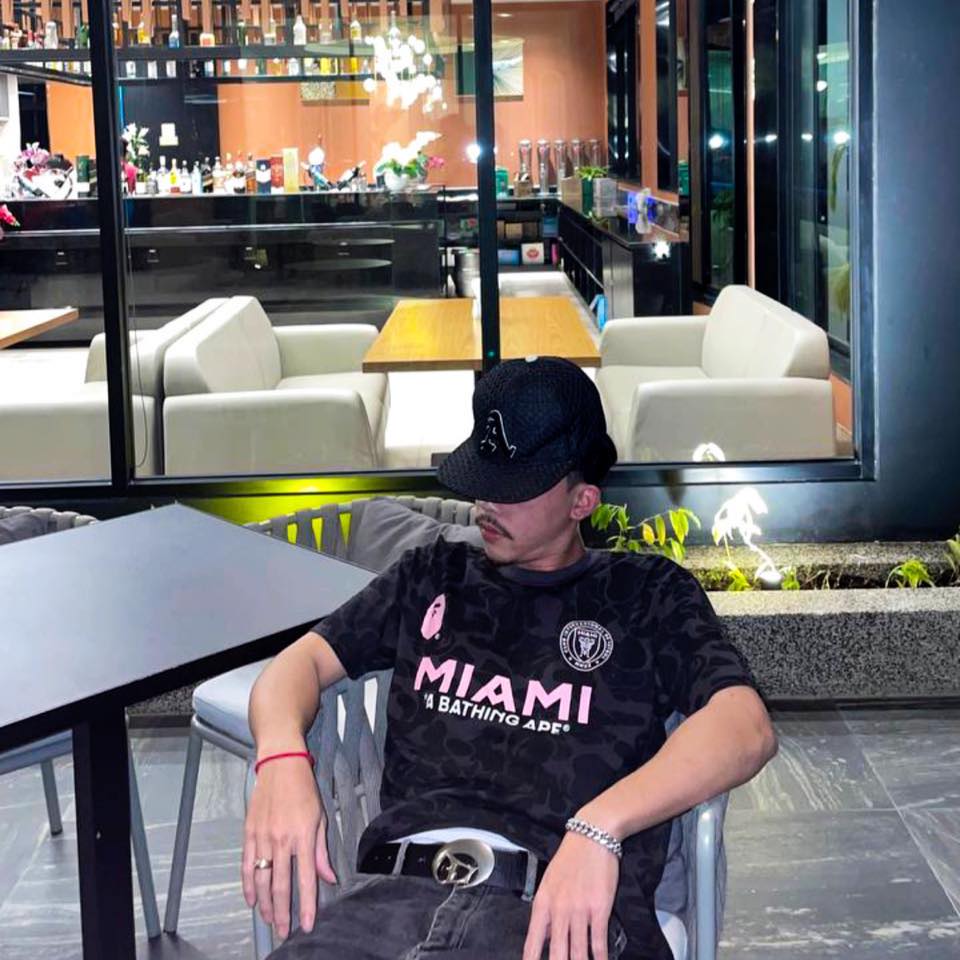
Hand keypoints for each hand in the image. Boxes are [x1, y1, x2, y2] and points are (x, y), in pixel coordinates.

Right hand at [241, 757, 336, 938]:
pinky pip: (247, 865)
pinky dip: (248, 885)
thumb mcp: (320, 817)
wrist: (280, 764)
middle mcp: (282, 839)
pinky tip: (252, 900)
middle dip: (282, 913)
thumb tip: (328, 877)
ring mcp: (262, 837)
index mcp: (303, 836)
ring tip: (269, 920)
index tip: (307, 924)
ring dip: (265, 904)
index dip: (307, 904)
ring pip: (261, 880)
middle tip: (283, 932)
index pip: (306, 878)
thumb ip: (321, 851)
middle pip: (280, 885)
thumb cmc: (304, 789)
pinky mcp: (249, 833)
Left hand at [522, 831, 619, 959]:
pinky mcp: (599, 909)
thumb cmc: (570, 859)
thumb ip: (546, 911)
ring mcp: (579, 910)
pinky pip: (598, 941)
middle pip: (556, 953)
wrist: (592, 837)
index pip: (532, 942)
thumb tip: (544, 937)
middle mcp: (559, 910)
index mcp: (542, 903)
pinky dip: (600, 957)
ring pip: (578, 952)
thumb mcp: (549, 882)